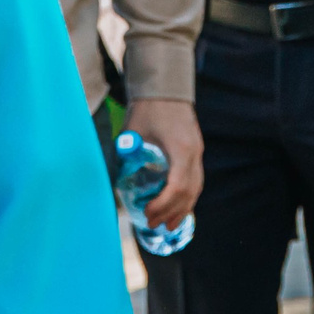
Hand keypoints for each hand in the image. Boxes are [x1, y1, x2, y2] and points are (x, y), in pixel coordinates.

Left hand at [123, 97, 203, 227]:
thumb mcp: (133, 131)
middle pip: (189, 191)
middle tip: (151, 223)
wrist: (166, 88)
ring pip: (196, 188)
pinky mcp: (196, 151)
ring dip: (182, 208)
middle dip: (171, 211)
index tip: (147, 212)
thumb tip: (115, 181)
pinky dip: (187, 197)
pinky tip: (177, 207)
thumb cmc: (148, 108)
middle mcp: (194, 153)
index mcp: (181, 148)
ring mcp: (198, 152)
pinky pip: (195, 180)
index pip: (177, 185)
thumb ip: (126, 155)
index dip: (163, 204)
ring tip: (168, 225)